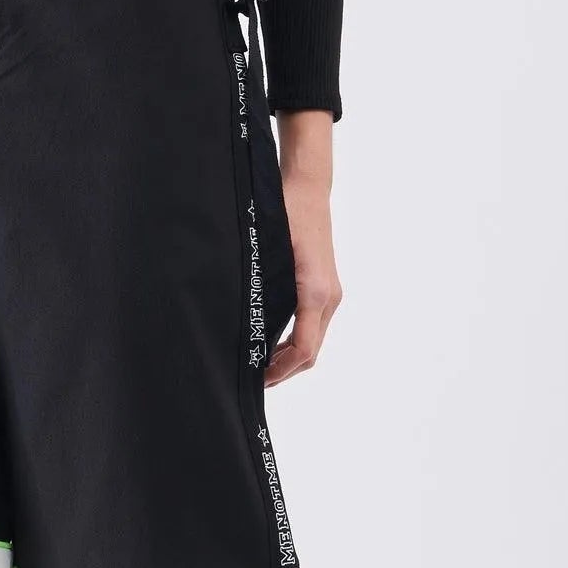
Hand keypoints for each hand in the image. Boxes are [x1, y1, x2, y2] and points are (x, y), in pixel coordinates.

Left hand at [267, 111, 342, 387]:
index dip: (280, 371)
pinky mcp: (325, 288)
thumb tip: (237, 323)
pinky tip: (270, 343)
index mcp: (316, 292)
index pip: (304, 349)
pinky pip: (313, 327)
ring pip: (313, 342)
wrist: (306, 187)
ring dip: (289, 359)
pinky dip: (295, 343)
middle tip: (251, 380)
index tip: (257, 380)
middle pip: (311, 353)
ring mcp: (330, 293)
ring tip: (258, 365)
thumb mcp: (266, 251)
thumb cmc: (284, 212)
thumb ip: (260, 287)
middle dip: (283, 371)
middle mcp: (329, 296)